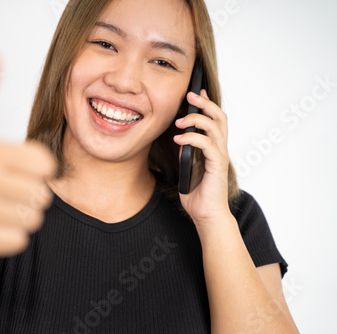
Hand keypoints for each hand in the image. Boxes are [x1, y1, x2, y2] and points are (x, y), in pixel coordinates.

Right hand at [0, 51, 56, 255]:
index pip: (46, 164)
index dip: (39, 165)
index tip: (24, 164)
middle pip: (43, 193)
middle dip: (33, 190)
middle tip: (14, 186)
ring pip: (33, 218)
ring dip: (25, 212)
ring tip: (6, 202)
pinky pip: (19, 239)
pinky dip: (14, 232)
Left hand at [173, 89, 230, 226]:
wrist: (206, 215)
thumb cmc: (197, 194)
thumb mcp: (187, 168)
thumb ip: (186, 153)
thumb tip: (180, 138)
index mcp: (214, 148)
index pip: (215, 120)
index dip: (207, 104)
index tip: (196, 92)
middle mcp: (220, 149)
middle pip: (219, 118)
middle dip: (205, 103)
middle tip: (190, 95)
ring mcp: (220, 157)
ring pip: (216, 128)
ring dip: (197, 120)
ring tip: (180, 120)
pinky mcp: (217, 166)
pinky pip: (207, 146)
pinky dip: (193, 138)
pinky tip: (179, 138)